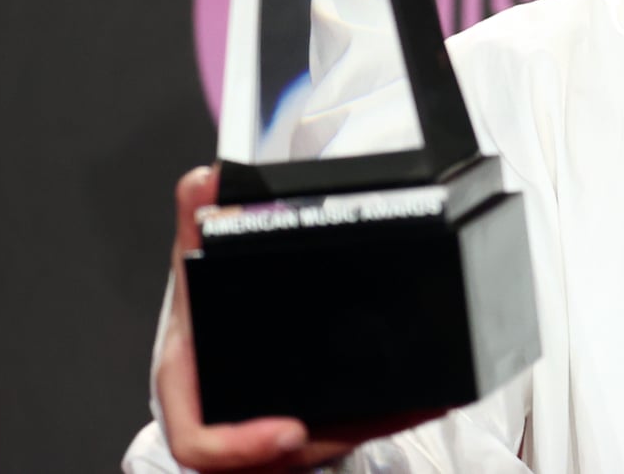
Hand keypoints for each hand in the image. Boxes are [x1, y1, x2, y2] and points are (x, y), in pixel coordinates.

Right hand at [155, 165, 439, 470]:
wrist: (216, 366)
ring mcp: (268, 439)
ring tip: (412, 403)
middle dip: (322, 438)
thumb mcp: (196, 274)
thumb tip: (207, 178)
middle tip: (359, 418)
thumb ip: (198, 223)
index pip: (203, 443)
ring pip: (320, 448)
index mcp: (193, 393)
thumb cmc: (204, 329)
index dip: (240, 448)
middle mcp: (232, 425)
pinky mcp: (310, 435)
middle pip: (275, 454)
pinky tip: (430, 399)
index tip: (289, 431)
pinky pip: (352, 431)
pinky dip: (392, 416)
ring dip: (365, 429)